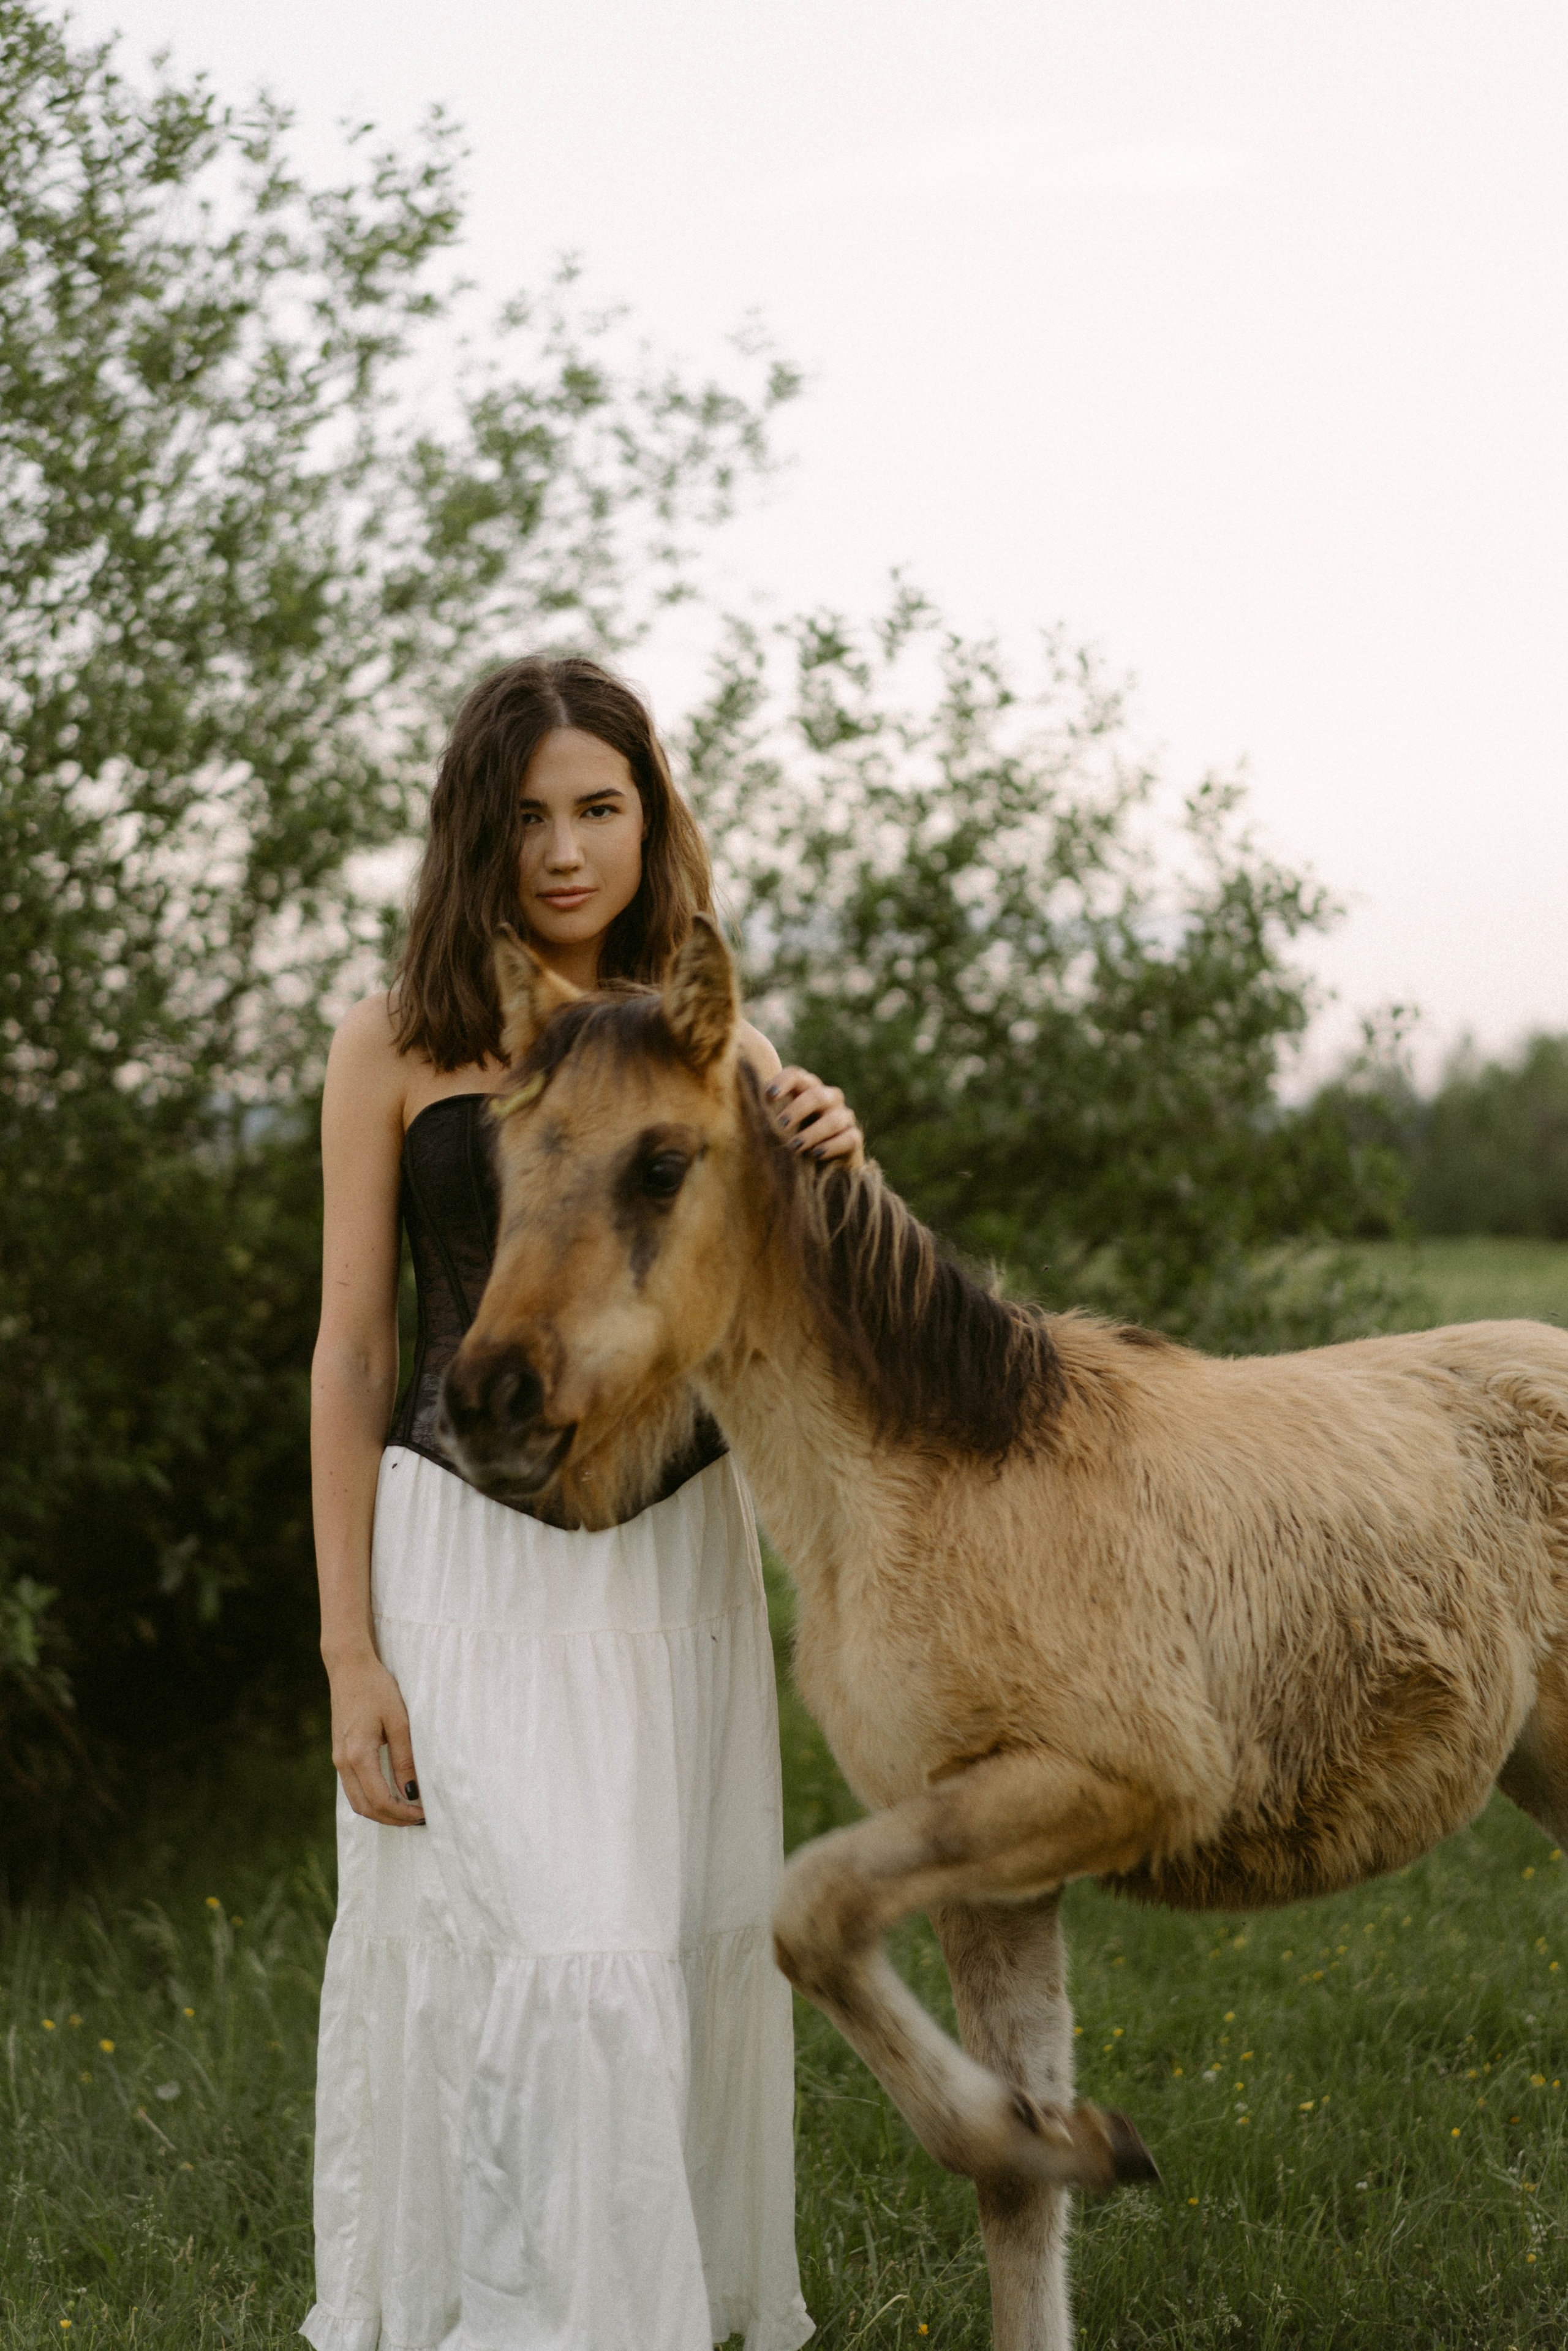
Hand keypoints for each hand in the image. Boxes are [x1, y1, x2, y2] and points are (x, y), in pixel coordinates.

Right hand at [328, 1650, 425, 1825]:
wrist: (349, 1668)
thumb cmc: (377, 1688)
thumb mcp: (399, 1721)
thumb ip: (405, 1758)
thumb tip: (412, 1792)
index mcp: (358, 1754)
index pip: (379, 1800)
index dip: (401, 1813)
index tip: (423, 1814)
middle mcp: (343, 1762)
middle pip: (365, 1808)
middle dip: (392, 1819)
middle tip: (418, 1818)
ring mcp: (338, 1759)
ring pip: (356, 1801)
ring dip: (381, 1812)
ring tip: (408, 1811)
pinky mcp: (339, 1754)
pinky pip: (353, 1788)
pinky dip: (371, 1799)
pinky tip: (392, 1795)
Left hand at [764, 1067, 864, 1169]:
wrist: (823, 1167)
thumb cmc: (793, 1140)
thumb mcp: (778, 1127)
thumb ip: (764, 1116)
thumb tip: (733, 1112)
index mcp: (807, 1090)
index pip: (797, 1075)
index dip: (784, 1082)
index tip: (768, 1096)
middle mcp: (828, 1099)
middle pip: (817, 1095)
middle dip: (798, 1108)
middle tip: (781, 1124)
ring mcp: (844, 1118)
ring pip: (834, 1118)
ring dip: (812, 1132)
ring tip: (795, 1146)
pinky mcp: (854, 1139)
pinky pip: (848, 1138)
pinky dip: (832, 1146)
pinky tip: (816, 1154)